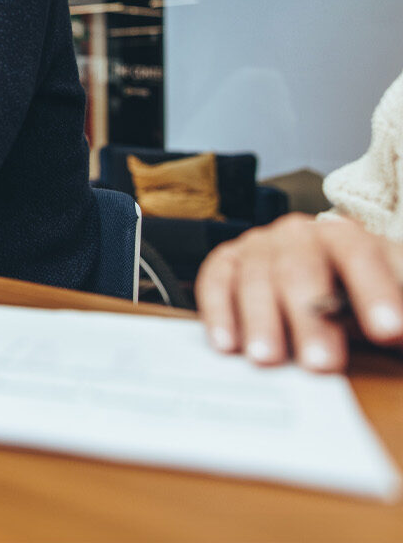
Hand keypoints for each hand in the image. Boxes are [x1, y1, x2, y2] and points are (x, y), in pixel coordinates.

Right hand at [196, 213, 402, 371]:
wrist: (324, 278)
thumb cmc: (359, 296)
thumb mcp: (393, 300)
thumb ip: (401, 318)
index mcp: (346, 237)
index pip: (359, 256)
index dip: (374, 291)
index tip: (390, 332)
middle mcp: (298, 235)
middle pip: (300, 269)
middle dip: (310, 318)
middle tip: (322, 364)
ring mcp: (258, 246)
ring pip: (256, 277)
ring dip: (261, 320)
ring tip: (269, 360)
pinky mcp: (227, 262)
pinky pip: (216, 281)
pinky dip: (219, 312)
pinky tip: (227, 344)